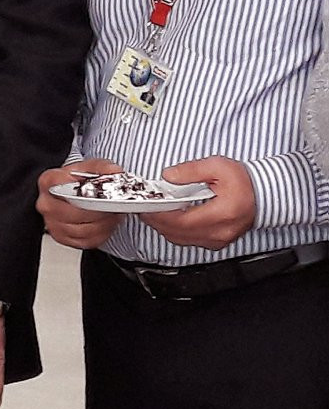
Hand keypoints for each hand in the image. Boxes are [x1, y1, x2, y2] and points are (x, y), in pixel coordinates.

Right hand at [36, 159, 125, 248]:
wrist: (74, 191)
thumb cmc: (80, 180)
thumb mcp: (93, 167)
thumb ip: (105, 168)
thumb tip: (115, 173)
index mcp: (50, 181)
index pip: (69, 191)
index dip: (91, 196)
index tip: (105, 195)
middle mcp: (47, 203)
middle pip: (77, 214)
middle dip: (100, 212)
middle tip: (114, 207)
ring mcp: (51, 222)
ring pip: (83, 230)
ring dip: (103, 224)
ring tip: (111, 215)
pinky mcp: (61, 237)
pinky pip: (85, 241)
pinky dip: (99, 235)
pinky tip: (104, 224)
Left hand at [141, 156, 255, 250]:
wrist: (263, 194)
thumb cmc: (243, 181)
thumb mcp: (218, 166)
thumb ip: (191, 170)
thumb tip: (168, 176)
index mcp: (223, 213)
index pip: (181, 221)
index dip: (159, 215)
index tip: (146, 206)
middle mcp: (220, 231)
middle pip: (178, 233)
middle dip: (157, 221)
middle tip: (144, 208)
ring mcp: (219, 240)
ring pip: (181, 239)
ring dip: (163, 228)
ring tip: (153, 212)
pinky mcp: (217, 242)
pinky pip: (189, 241)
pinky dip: (175, 231)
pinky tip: (168, 220)